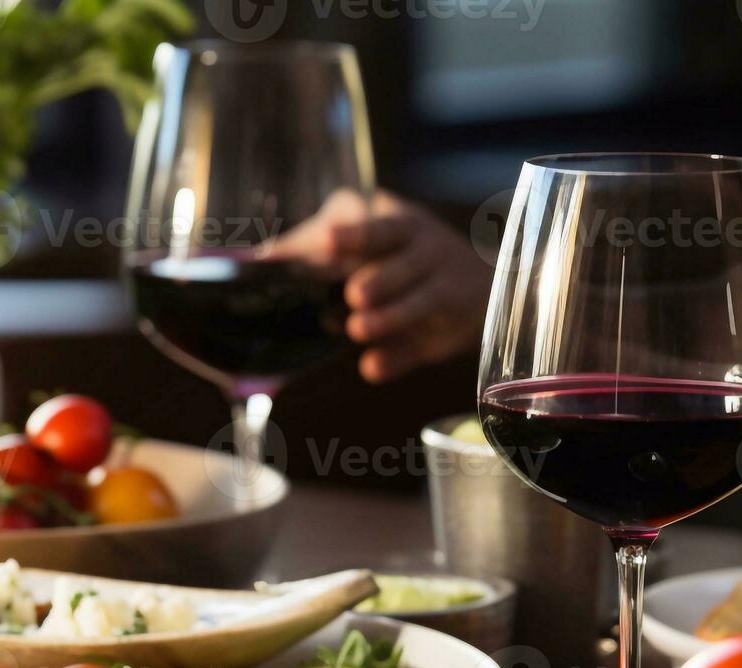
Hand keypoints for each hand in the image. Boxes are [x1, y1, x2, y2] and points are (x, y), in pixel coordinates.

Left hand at [328, 191, 489, 382]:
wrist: (485, 289)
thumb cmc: (402, 258)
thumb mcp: (372, 241)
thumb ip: (317, 250)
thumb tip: (257, 260)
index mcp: (403, 227)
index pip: (380, 227)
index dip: (354, 234)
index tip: (328, 240)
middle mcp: (429, 253)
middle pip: (404, 265)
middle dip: (379, 280)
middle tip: (355, 294)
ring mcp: (446, 291)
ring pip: (421, 302)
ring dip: (389, 318)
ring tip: (357, 328)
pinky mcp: (450, 332)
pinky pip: (424, 346)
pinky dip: (397, 359)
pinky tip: (372, 367)